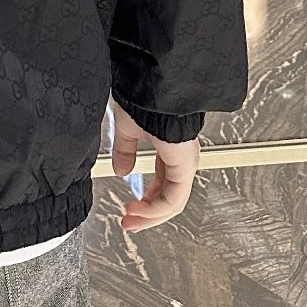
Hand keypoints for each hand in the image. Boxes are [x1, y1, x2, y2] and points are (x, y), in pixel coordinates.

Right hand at [111, 101, 199, 233]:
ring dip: (150, 216)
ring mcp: (185, 163)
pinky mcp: (185, 166)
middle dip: (146, 214)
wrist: (152, 83)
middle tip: (129, 223)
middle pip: (168, 197)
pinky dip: (155, 209)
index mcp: (170, 148)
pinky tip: (139, 212)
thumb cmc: (142, 95)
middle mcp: (181, 158)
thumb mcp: (127, 127)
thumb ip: (124, 150)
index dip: (145, 200)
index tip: (128, 210)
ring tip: (130, 222)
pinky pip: (174, 198)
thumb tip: (121, 170)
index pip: (163, 184)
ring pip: (172, 202)